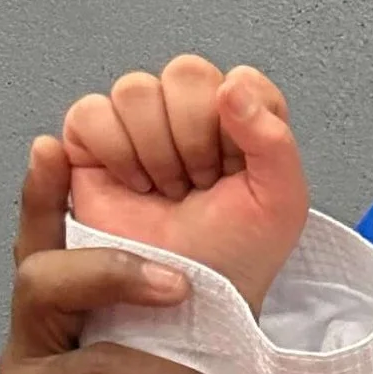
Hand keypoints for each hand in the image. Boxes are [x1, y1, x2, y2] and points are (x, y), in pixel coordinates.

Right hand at [0, 141, 256, 373]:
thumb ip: (167, 351)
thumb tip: (241, 309)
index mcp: (55, 332)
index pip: (39, 250)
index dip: (40, 199)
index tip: (54, 145)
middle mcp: (30, 357)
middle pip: (48, 284)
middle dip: (119, 272)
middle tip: (189, 285)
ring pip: (101, 369)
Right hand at [60, 56, 307, 317]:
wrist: (186, 300)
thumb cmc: (235, 256)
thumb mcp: (281, 203)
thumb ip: (274, 139)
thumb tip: (233, 86)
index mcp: (241, 121)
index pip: (240, 80)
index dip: (237, 124)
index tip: (237, 170)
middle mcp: (189, 114)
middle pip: (185, 73)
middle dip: (195, 138)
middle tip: (199, 185)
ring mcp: (140, 124)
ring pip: (136, 89)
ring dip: (156, 151)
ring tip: (168, 192)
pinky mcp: (92, 142)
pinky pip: (92, 112)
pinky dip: (114, 152)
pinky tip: (134, 185)